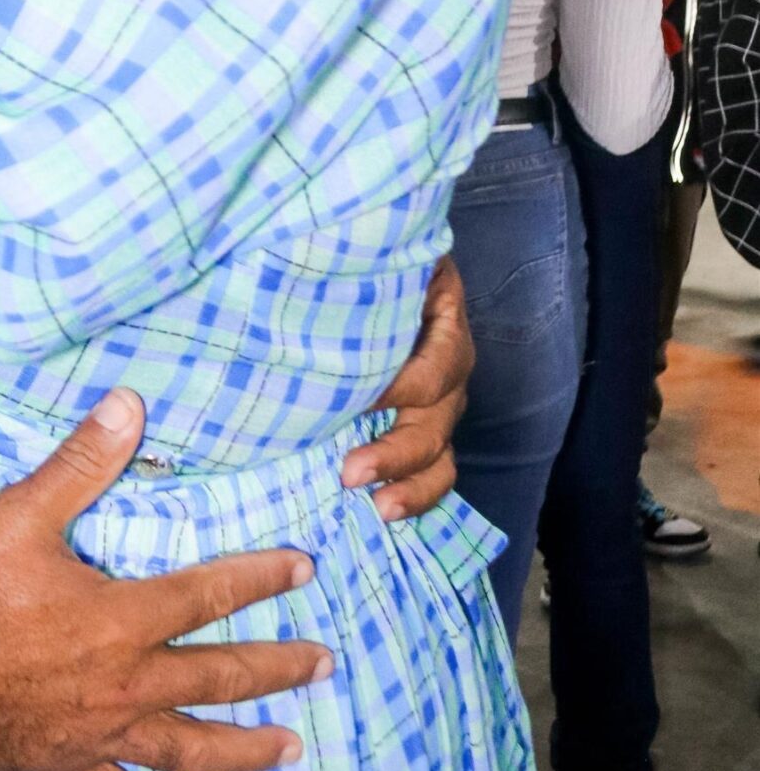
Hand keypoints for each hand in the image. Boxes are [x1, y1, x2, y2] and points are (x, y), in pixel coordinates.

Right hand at [0, 389, 328, 770]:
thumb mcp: (20, 515)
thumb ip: (80, 463)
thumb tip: (130, 405)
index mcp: (121, 619)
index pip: (209, 594)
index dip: (261, 578)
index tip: (305, 570)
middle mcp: (124, 684)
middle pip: (219, 677)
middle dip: (277, 668)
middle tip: (325, 666)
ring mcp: (97, 735)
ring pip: (189, 748)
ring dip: (244, 749)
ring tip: (289, 752)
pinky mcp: (62, 770)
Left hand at [341, 255, 471, 520]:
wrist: (369, 273)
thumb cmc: (365, 262)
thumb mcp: (372, 255)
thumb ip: (361, 269)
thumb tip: (320, 279)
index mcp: (444, 323)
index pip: (436, 366)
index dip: (398, 389)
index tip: (352, 402)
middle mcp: (449, 370)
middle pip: (436, 421)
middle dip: (395, 452)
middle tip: (350, 473)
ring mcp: (440, 406)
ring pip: (440, 456)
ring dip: (411, 487)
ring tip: (379, 508)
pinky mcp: (424, 431)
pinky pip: (431, 472)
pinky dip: (411, 496)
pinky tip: (381, 515)